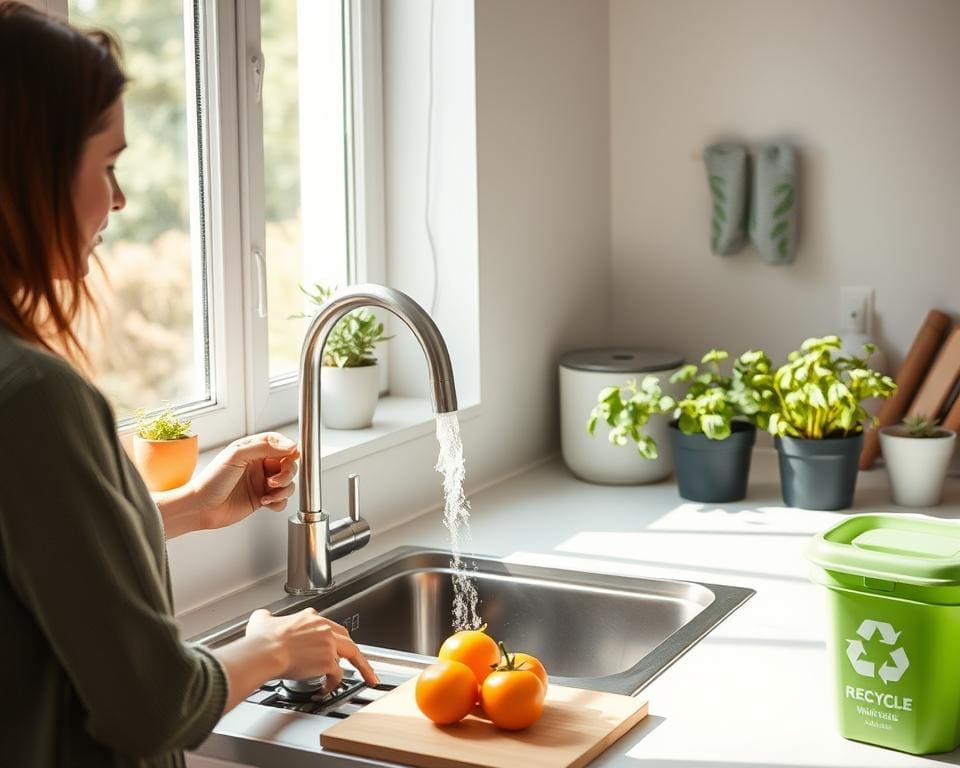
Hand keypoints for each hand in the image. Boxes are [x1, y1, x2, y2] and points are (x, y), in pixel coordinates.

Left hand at [192, 433, 299, 529]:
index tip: (293, 454)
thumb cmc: (211, 480)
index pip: (279, 443)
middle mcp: (259, 465)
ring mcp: (261, 483)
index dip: (289, 448)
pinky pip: (282, 500)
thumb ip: (264, 447)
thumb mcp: (236, 455)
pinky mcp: (262, 499)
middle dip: (287, 473)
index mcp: (252, 450)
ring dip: (284, 489)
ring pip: (288, 483)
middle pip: (288, 464)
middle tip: (274, 481)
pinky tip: (265, 502)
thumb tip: (289, 444)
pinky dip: (278, 502)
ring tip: (269, 493)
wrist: (201, 508)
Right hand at [245, 608, 378, 692]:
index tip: (332, 645)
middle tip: (361, 662)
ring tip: (367, 677)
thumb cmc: (263, 640)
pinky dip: (334, 684)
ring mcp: (329, 644)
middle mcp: (324, 628)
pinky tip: (327, 690)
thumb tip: (262, 617)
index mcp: (311, 617)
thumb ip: (265, 617)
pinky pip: (338, 675)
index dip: (331, 637)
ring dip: (360, 667)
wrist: (266, 652)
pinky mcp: (329, 661)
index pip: (329, 626)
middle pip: (347, 638)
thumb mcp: (262, 620)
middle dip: (355, 651)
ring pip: (351, 654)